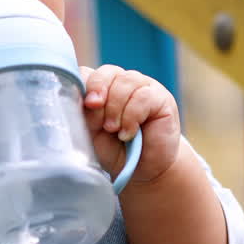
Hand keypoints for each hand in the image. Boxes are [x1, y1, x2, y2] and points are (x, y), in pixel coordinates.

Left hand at [81, 65, 180, 183]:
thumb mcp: (91, 134)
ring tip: (113, 130)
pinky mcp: (161, 98)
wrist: (142, 172)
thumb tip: (81, 99)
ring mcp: (143, 87)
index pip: (88, 73)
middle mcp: (121, 83)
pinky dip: (131, 117)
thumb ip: (84, 114)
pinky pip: (143, 96)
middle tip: (96, 115)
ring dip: (115, 108)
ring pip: (126, 80)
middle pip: (107, 72)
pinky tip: (128, 134)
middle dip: (98, 91)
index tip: (83, 105)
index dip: (83, 85)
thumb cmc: (114, 152)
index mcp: (101, 89)